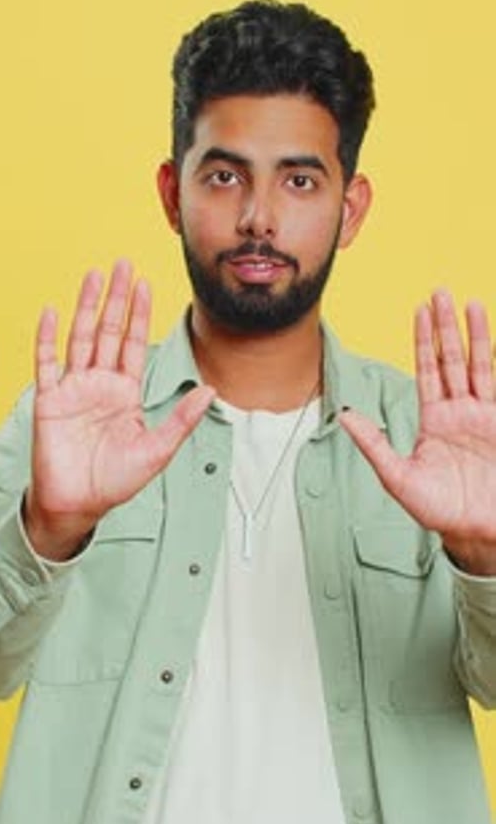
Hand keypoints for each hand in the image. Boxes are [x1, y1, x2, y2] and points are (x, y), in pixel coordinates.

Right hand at [25, 260, 213, 559]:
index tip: (146, 284)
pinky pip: (47, 362)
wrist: (79, 505)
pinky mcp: (50, 400)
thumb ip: (182, 420)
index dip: (141, 314)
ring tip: (94, 276)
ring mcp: (74, 389)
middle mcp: (100, 384)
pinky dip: (47, 337)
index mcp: (126, 392)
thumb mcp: (157, 450)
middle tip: (123, 263)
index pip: (135, 344)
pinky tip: (52, 311)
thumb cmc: (116, 481)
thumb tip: (211, 391)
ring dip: (87, 306)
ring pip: (80, 337)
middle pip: (110, 331)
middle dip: (118, 298)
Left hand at [339, 290, 495, 575]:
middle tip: (440, 291)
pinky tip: (489, 338)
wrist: (478, 532)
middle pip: (451, 359)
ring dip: (474, 335)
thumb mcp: (398, 478)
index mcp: (433, 420)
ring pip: (478, 365)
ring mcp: (484, 416)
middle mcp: (459, 412)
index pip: (427, 370)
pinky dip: (492, 360)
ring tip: (470, 303)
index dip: (423, 340)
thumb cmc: (439, 510)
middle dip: (445, 327)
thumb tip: (342, 415)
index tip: (419, 310)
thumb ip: (374, 444)